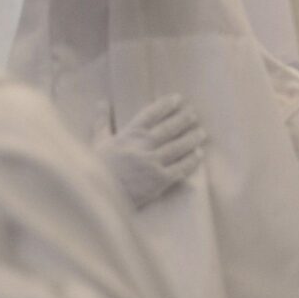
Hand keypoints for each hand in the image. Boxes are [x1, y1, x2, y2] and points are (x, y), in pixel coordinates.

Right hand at [96, 95, 204, 209]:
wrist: (97, 198)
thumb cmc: (96, 170)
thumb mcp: (97, 143)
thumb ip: (102, 122)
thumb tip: (102, 102)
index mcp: (129, 135)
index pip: (151, 114)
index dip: (166, 105)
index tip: (177, 99)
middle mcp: (143, 146)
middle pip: (169, 129)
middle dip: (184, 119)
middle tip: (194, 114)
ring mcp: (153, 163)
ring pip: (178, 147)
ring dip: (192, 138)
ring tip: (201, 132)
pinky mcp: (159, 181)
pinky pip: (181, 168)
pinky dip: (191, 160)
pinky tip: (199, 154)